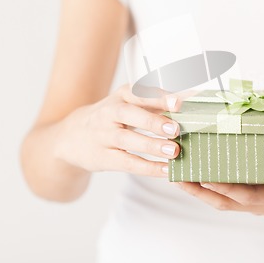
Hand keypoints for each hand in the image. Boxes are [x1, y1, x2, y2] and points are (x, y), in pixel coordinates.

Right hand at [54, 85, 180, 176]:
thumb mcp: (130, 102)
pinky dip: (148, 167)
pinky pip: (127, 163)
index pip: (139, 92)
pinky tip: (166, 170)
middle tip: (175, 128)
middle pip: (129, 114)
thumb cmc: (114, 117)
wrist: (71, 136)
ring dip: (152, 145)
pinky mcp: (103, 158)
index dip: (159, 97)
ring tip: (174, 151)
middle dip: (153, 121)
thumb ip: (157, 102)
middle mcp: (110, 113)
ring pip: (128, 140)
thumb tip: (191, 100)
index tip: (178, 102)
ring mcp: (104, 136)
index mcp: (122, 95)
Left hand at [176, 157, 263, 217]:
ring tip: (178, 175)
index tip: (206, 179)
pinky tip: (197, 174)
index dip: (228, 189)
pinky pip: (228, 195)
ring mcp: (259, 202)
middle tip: (178, 176)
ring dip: (200, 190)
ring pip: (223, 200)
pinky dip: (210, 187)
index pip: (250, 197)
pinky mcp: (255, 197)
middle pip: (227, 202)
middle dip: (201, 191)